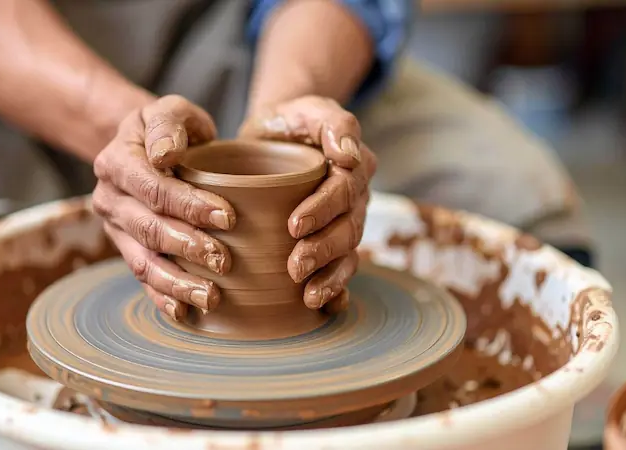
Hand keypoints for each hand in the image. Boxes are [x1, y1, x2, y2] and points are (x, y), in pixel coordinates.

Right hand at [92, 96, 236, 320]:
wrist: (149, 148)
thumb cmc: (168, 129)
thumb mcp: (168, 110)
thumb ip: (168, 123)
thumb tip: (164, 153)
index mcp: (116, 162)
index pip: (153, 188)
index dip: (188, 205)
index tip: (227, 217)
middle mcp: (109, 199)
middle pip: (148, 230)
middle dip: (187, 247)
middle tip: (225, 260)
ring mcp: (116, 230)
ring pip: (142, 262)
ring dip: (177, 283)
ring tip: (212, 297)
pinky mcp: (127, 251)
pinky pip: (142, 280)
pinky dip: (162, 298)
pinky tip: (185, 313)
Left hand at [239, 96, 376, 312]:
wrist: (270, 140)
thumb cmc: (287, 123)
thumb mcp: (306, 109)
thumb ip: (330, 122)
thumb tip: (348, 156)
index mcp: (353, 165)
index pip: (344, 190)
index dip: (322, 210)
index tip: (294, 225)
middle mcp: (356, 198)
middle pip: (348, 229)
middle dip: (323, 250)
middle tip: (295, 266)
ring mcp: (346, 224)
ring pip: (347, 255)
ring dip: (331, 277)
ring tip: (309, 296)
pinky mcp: (330, 244)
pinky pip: (341, 271)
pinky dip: (336, 292)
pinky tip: (324, 309)